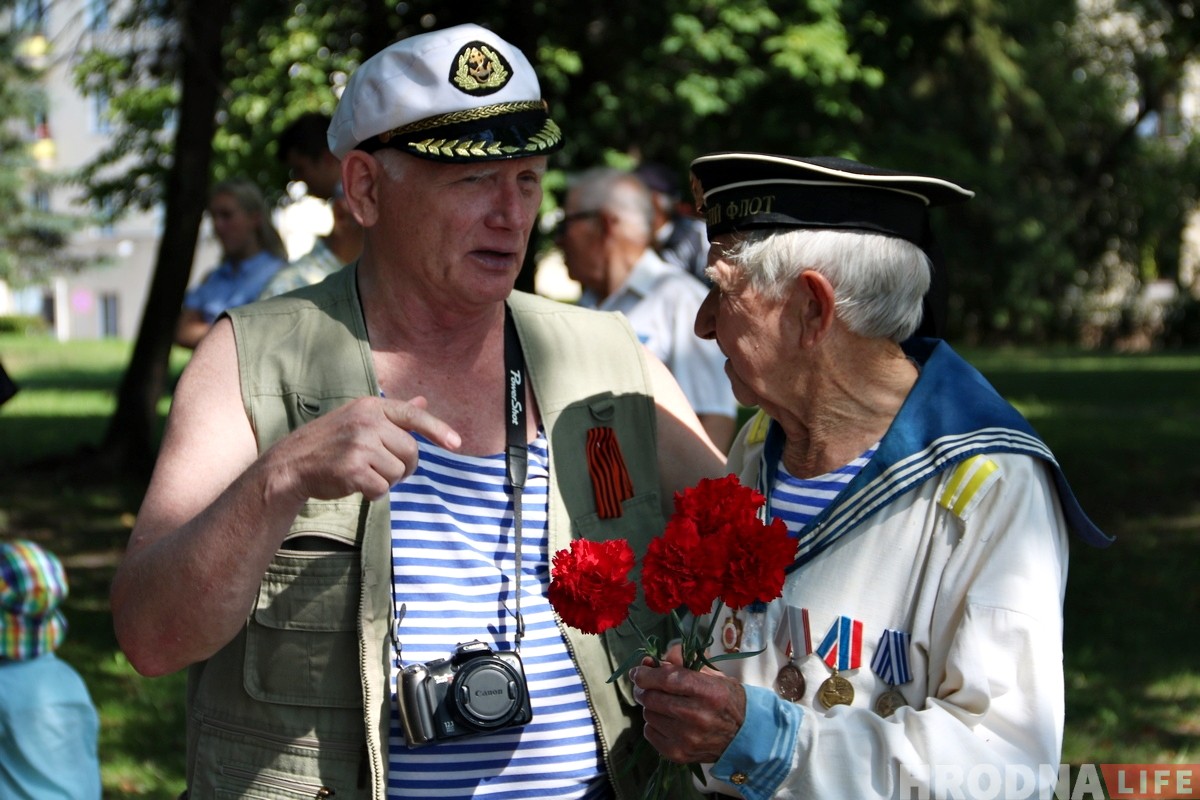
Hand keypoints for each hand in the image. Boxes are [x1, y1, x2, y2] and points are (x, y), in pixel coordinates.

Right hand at [268, 395, 460, 502]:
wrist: (292, 464)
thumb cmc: (331, 442)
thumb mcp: (360, 419)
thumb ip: (394, 414)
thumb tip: (423, 402)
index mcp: (371, 407)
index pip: (412, 416)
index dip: (437, 430)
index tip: (456, 444)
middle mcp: (367, 422)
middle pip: (410, 452)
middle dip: (403, 467)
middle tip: (383, 470)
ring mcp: (359, 445)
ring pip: (398, 472)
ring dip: (385, 480)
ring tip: (363, 474)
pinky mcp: (352, 469)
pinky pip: (382, 488)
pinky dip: (373, 493)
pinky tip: (356, 485)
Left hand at [630, 659, 745, 763]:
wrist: (743, 735)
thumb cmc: (726, 700)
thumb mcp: (712, 675)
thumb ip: (681, 663)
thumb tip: (651, 660)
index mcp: (708, 692)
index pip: (666, 679)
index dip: (646, 673)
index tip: (638, 671)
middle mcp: (697, 716)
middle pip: (652, 697)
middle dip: (644, 688)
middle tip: (646, 685)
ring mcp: (686, 738)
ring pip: (648, 714)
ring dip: (651, 706)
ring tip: (663, 703)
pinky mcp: (679, 753)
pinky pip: (649, 732)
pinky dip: (653, 723)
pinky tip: (666, 720)